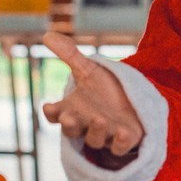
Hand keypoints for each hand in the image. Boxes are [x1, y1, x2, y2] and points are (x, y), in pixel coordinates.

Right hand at [41, 31, 142, 156]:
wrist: (133, 103)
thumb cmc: (105, 90)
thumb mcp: (89, 70)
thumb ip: (69, 55)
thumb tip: (47, 34)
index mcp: (72, 109)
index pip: (56, 115)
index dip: (51, 112)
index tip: (48, 106)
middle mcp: (85, 124)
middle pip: (72, 130)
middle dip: (69, 125)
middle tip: (68, 117)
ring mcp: (104, 134)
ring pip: (95, 139)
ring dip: (96, 130)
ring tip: (99, 118)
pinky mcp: (123, 140)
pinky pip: (120, 146)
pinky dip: (120, 142)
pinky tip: (123, 132)